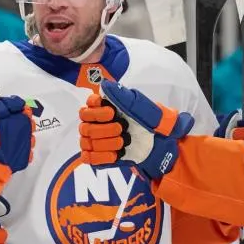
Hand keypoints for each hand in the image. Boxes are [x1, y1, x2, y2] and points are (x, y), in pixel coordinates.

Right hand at [78, 79, 193, 179]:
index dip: (97, 110)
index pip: (87, 105)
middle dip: (104, 129)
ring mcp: (94, 139)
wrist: (158, 143)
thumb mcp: (141, 106)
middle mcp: (95, 122)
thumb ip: (122, 96)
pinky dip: (102, 157)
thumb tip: (104, 85)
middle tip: (121, 129)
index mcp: (104, 106)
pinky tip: (116, 154)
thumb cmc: (149, 122)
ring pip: (86, 143)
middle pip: (85, 126)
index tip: (112, 112)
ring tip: (122, 142)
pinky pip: (88, 157)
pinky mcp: (97, 156)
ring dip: (106, 143)